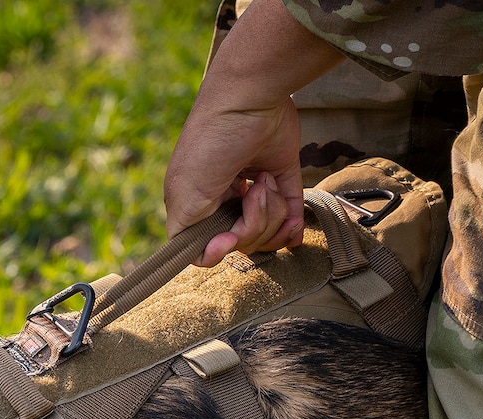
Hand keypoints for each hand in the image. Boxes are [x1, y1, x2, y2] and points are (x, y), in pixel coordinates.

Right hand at [163, 0, 343, 265]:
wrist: (250, 98)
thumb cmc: (211, 144)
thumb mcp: (187, 194)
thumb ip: (187, 232)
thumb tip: (207, 255)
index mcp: (195, 207)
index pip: (205, 248)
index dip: (219, 250)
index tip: (228, 238)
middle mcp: (223, 201)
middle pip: (242, 241)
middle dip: (253, 222)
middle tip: (251, 191)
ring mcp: (253, 190)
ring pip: (268, 229)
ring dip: (272, 209)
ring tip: (264, 180)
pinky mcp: (280, 176)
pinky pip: (291, 213)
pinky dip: (294, 223)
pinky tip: (295, 230)